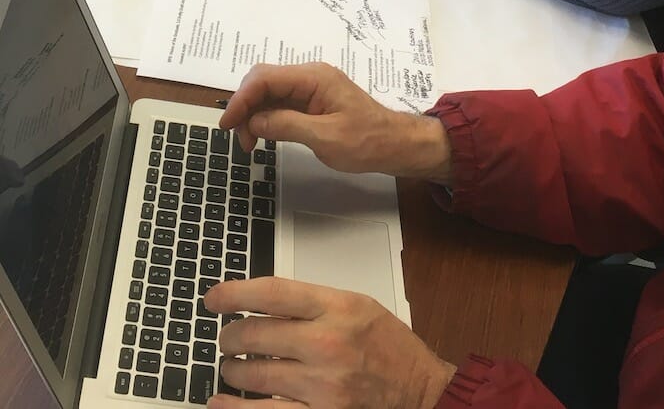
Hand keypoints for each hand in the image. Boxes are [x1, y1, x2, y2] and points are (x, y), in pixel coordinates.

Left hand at [205, 277, 456, 408]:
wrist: (421, 393)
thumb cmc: (389, 349)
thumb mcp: (358, 308)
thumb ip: (314, 304)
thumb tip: (262, 304)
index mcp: (339, 307)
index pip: (273, 293)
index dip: (235, 293)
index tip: (214, 298)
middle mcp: (327, 343)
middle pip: (254, 334)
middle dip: (230, 337)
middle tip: (227, 338)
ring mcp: (321, 385)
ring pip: (253, 374)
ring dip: (233, 370)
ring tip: (232, 367)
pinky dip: (233, 408)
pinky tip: (220, 402)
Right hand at [219, 62, 452, 183]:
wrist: (394, 144)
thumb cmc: (366, 141)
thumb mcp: (325, 137)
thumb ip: (287, 125)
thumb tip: (254, 120)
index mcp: (314, 78)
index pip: (265, 78)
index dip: (241, 99)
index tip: (227, 124)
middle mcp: (310, 77)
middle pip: (263, 81)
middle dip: (245, 106)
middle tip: (242, 139)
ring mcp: (311, 89)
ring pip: (269, 93)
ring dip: (253, 114)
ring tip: (251, 143)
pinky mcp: (312, 102)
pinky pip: (280, 103)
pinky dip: (266, 118)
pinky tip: (263, 135)